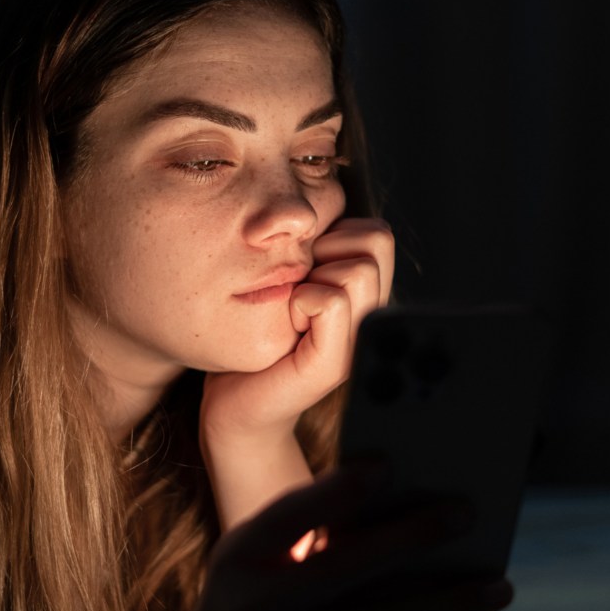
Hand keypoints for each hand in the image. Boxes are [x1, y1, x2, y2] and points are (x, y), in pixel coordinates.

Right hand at [155, 468, 511, 610]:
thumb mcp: (246, 564)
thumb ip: (299, 534)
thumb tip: (393, 507)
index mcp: (241, 556)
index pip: (291, 514)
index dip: (339, 489)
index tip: (387, 464)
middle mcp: (261, 604)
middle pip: (351, 563)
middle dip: (415, 534)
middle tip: (467, 512)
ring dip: (449, 600)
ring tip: (498, 585)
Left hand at [201, 218, 393, 444]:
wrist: (234, 406)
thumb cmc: (256, 337)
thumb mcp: (290, 281)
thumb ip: (314, 250)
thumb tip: (315, 204)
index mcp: (367, 297)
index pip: (375, 232)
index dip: (333, 237)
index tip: (303, 271)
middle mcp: (373, 319)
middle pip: (375, 240)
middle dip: (327, 250)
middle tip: (297, 288)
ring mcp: (359, 344)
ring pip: (358, 268)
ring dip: (313, 277)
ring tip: (293, 309)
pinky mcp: (333, 365)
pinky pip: (331, 301)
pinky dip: (301, 301)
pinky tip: (287, 324)